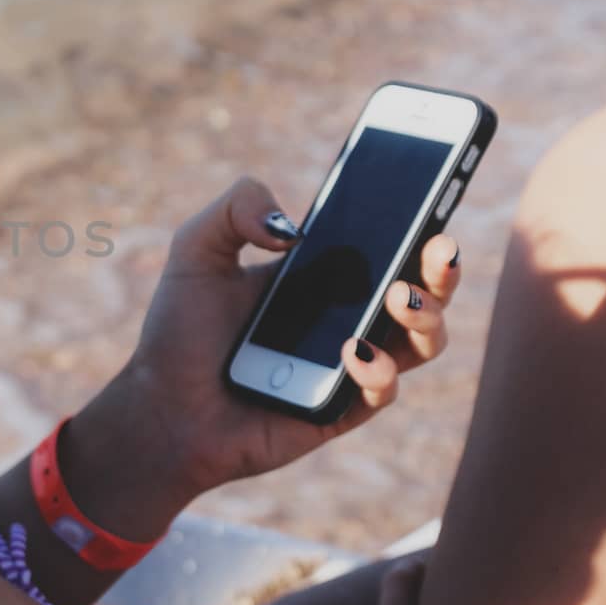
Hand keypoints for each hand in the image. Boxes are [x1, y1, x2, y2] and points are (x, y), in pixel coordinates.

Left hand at [68, 177, 460, 532]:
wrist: (163, 408)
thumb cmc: (179, 332)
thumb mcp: (196, 252)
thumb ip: (235, 208)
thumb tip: (293, 227)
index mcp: (322, 276)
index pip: (386, 243)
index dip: (418, 222)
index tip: (435, 194)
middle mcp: (346, 317)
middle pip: (424, 289)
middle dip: (443, 268)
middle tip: (438, 248)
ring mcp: (351, 365)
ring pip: (423, 340)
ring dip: (427, 315)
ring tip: (400, 296)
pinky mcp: (343, 410)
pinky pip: (384, 389)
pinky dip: (379, 368)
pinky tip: (352, 352)